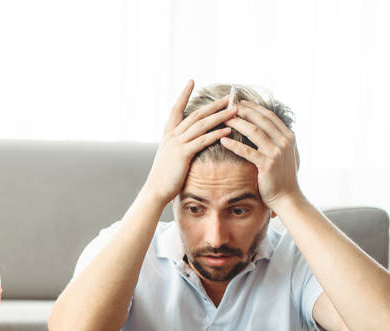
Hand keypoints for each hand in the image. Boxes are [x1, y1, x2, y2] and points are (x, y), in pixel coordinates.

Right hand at [145, 80, 235, 203]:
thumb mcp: (169, 157)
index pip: (176, 109)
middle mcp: (172, 135)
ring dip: (220, 116)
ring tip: (235, 110)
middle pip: (195, 114)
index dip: (183, 95)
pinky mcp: (183, 154)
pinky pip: (203, 140)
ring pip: (201, 124)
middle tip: (228, 97)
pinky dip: (216, 133)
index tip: (191, 81)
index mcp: (168, 134)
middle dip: (213, 105)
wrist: (154, 191)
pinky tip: (229, 129)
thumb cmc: (164, 178)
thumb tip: (188, 142)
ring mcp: (177, 144)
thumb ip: (178, 146)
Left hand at [220, 102, 301, 207]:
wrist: (288, 197)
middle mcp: (284, 141)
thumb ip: (280, 140)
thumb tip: (271, 128)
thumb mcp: (287, 154)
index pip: (269, 116)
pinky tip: (223, 140)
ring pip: (254, 131)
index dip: (254, 107)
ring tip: (223, 119)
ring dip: (237, 123)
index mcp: (288, 136)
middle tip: (228, 105)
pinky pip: (247, 151)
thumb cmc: (283, 177)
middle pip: (261, 119)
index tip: (240, 102)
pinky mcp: (267, 165)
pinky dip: (234, 144)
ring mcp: (276, 152)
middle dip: (244, 110)